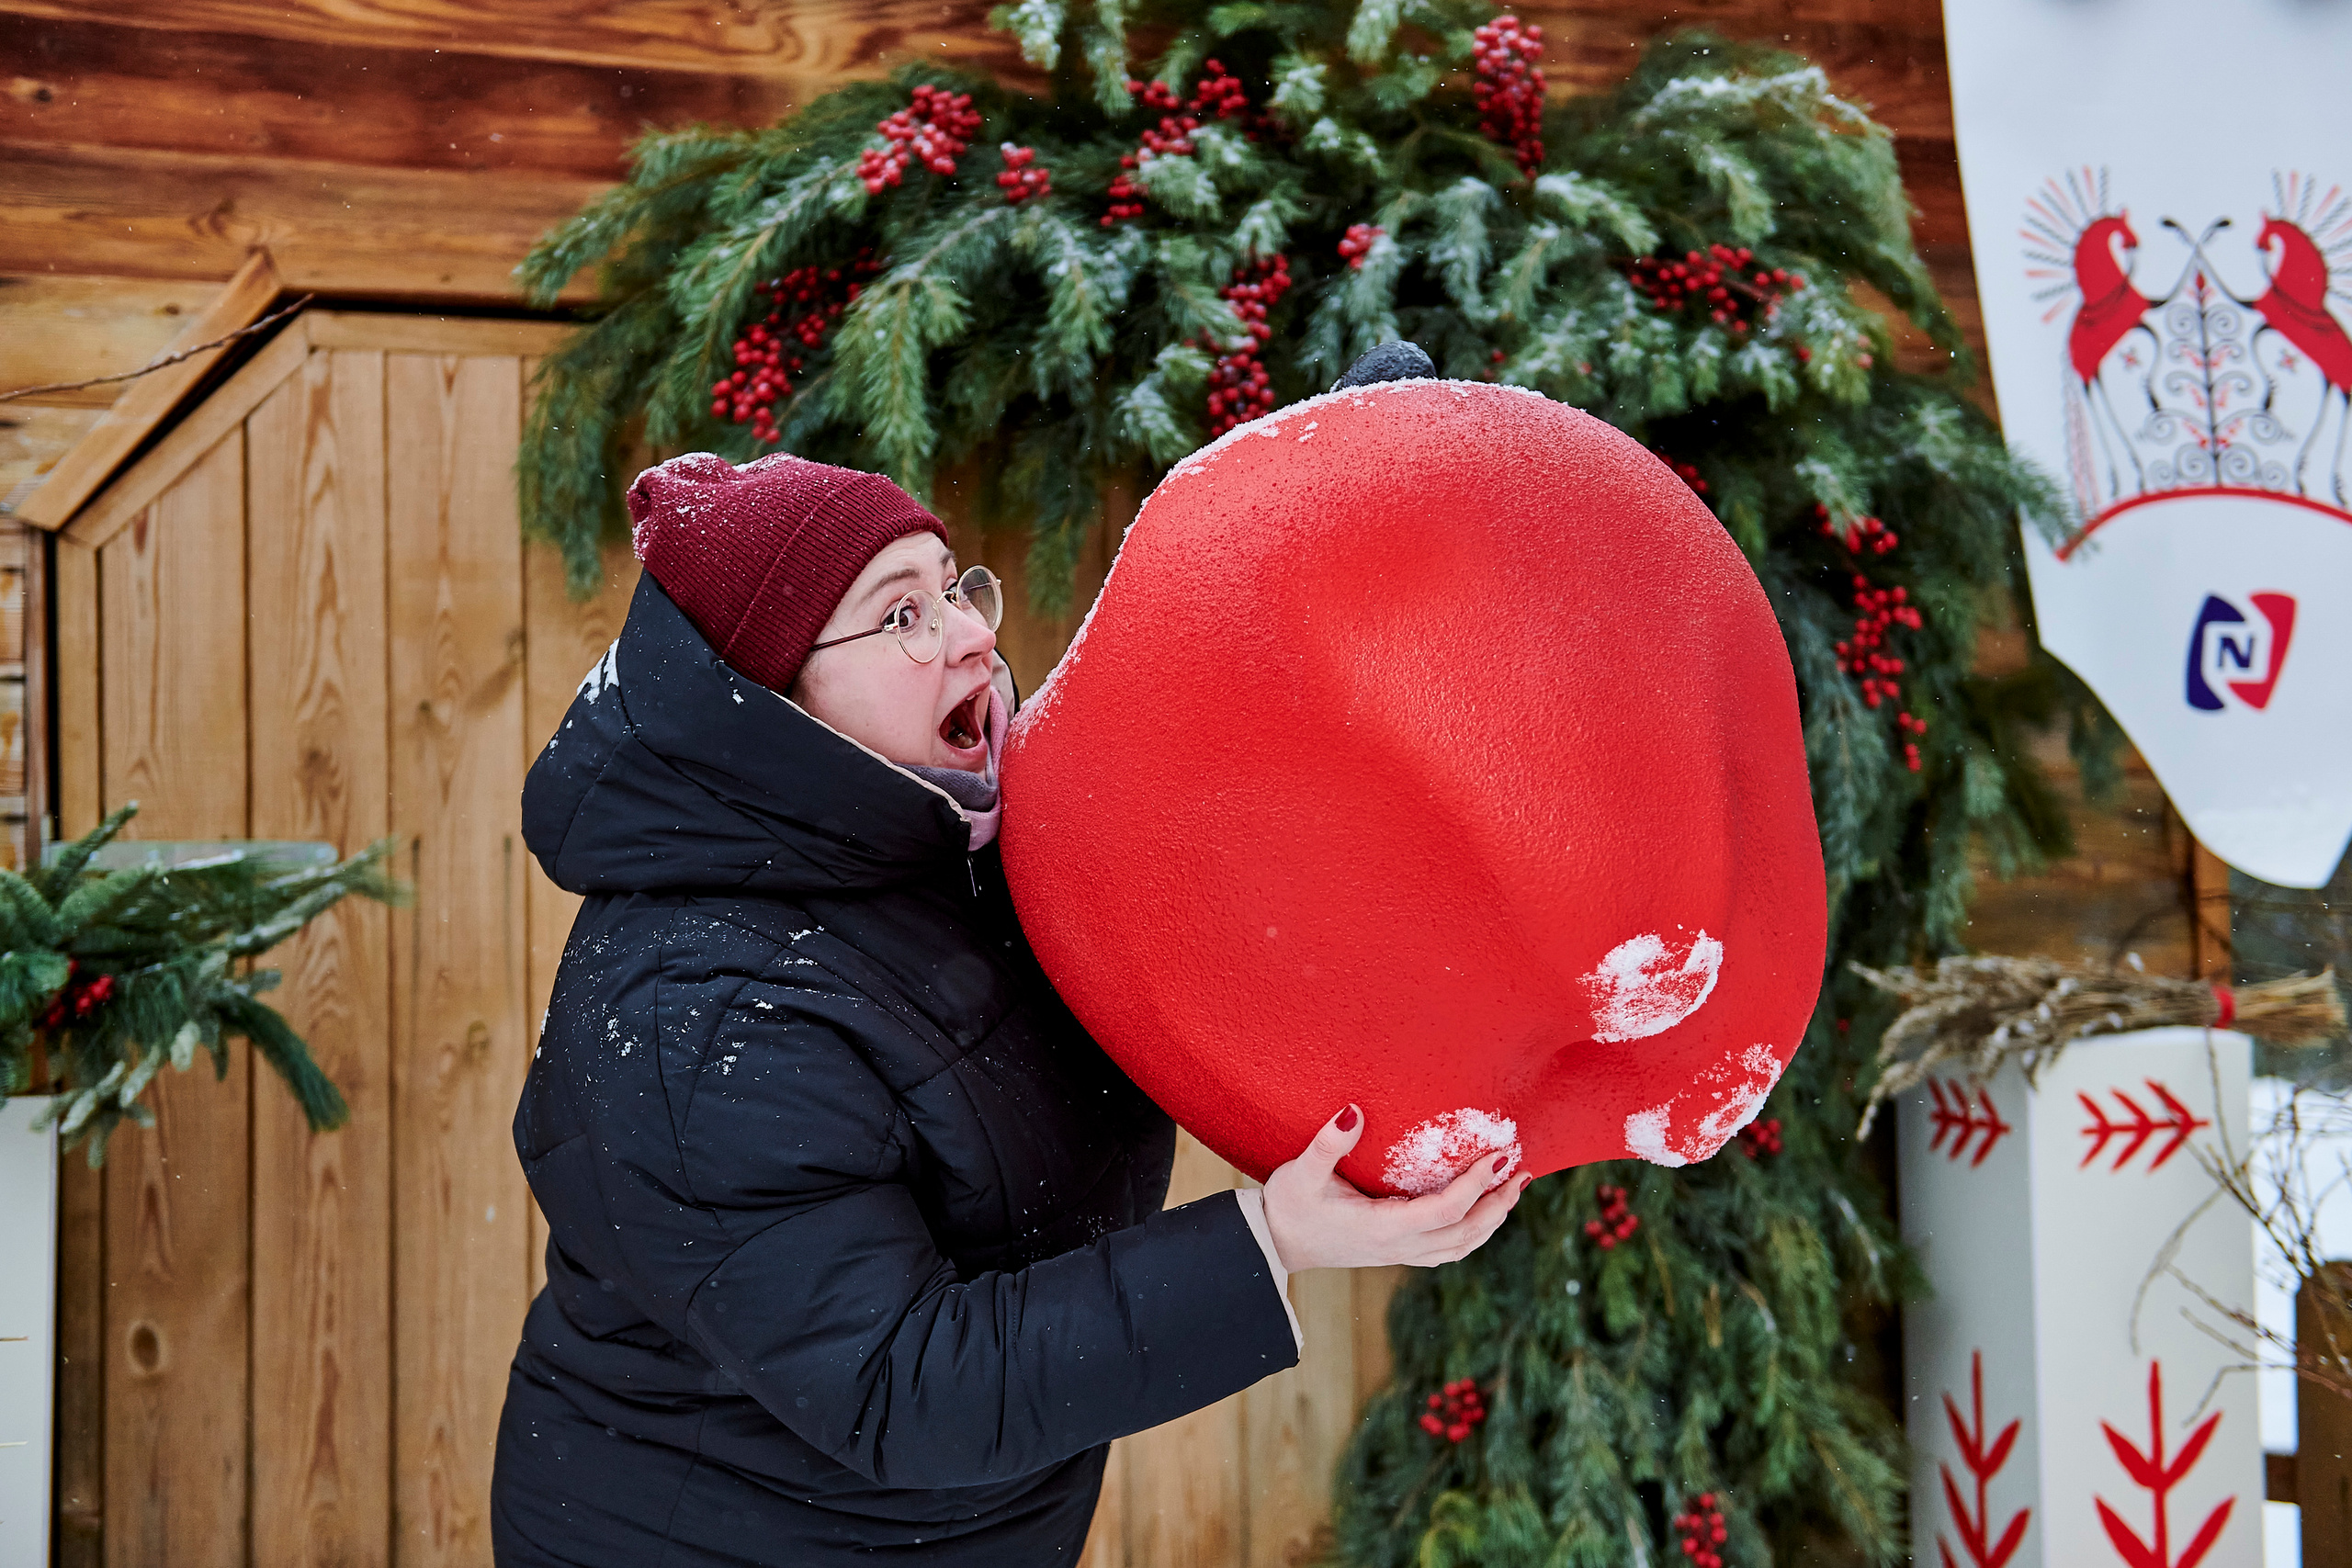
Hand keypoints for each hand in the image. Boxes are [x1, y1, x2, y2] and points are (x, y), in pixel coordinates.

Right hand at [1260, 1105, 1528, 1271]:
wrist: (1274, 1244)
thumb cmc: (1288, 1206)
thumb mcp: (1301, 1172)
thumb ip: (1328, 1143)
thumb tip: (1353, 1110)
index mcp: (1383, 1228)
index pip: (1445, 1210)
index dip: (1476, 1185)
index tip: (1499, 1156)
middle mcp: (1398, 1246)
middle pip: (1465, 1232)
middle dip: (1498, 1203)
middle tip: (1522, 1171)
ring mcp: (1399, 1253)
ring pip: (1461, 1245)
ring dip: (1492, 1219)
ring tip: (1513, 1189)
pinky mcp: (1396, 1252)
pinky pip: (1448, 1249)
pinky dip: (1473, 1233)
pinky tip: (1482, 1213)